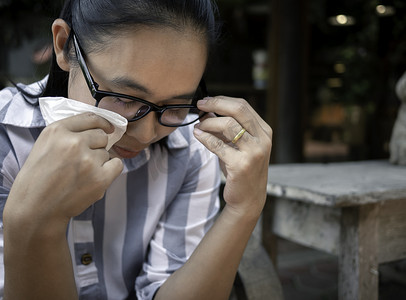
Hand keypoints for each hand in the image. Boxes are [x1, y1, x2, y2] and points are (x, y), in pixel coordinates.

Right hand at [4, 113, 122, 228]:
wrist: (35, 209)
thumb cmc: (39, 179)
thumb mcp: (45, 145)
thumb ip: (68, 133)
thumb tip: (99, 128)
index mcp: (57, 131)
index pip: (90, 118)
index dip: (102, 123)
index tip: (108, 128)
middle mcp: (73, 142)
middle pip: (101, 136)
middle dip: (96, 147)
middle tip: (81, 162)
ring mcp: (88, 160)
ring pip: (106, 153)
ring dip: (99, 162)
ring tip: (80, 175)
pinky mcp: (100, 178)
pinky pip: (117, 165)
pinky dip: (110, 171)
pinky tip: (95, 178)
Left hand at [193, 96, 271, 218]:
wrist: (249, 198)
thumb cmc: (242, 170)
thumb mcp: (238, 146)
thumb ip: (226, 129)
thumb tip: (207, 111)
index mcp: (264, 131)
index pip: (243, 106)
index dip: (222, 100)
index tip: (207, 100)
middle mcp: (262, 139)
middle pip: (238, 110)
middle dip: (215, 104)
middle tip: (200, 105)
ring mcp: (254, 152)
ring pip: (227, 125)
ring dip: (208, 122)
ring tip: (198, 125)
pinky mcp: (241, 165)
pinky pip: (218, 145)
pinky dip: (204, 137)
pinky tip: (197, 135)